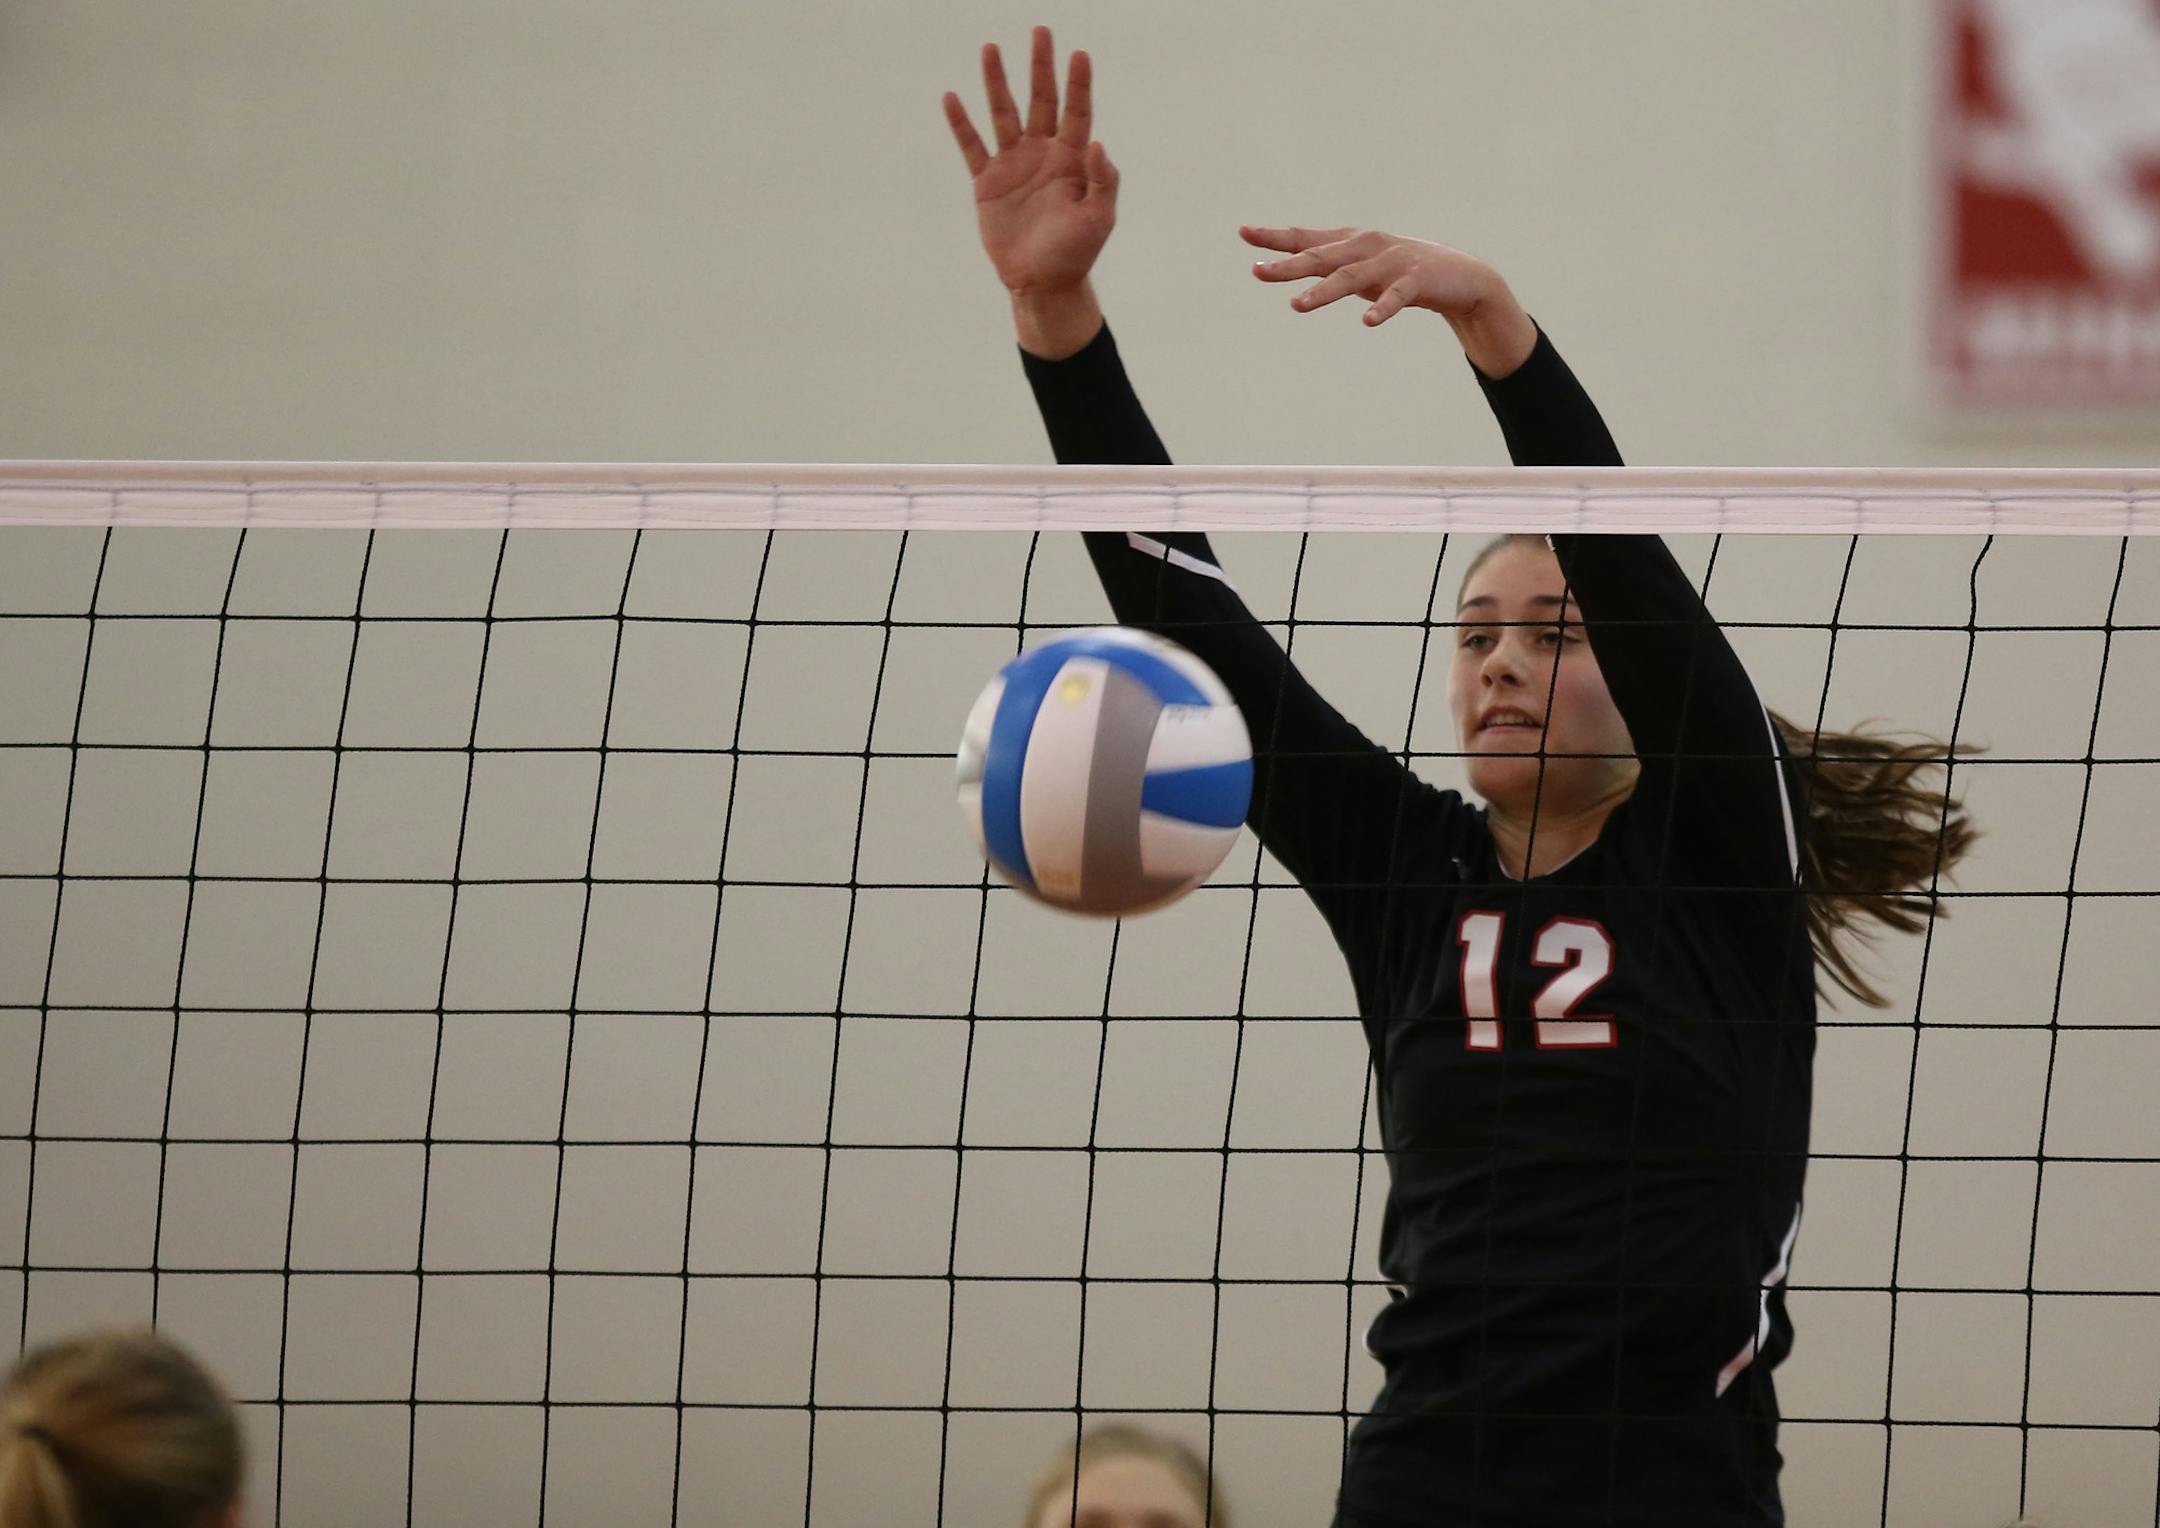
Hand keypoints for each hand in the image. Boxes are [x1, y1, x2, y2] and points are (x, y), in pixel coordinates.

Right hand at [944, 27, 1117, 300]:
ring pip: (1004, 114)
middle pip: (1041, 100)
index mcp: (1071, 160)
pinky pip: (972, 147)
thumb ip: (1102, 182)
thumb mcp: (1099, 219)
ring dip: (997, 82)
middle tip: (1041, 32)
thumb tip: (1098, 144)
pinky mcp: (988, 183)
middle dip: (1041, 67)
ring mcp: (1013, 165)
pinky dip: (962, 124)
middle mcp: (1042, 154)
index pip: (1076, 112)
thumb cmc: (1076, 252)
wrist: (1042, 283)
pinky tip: (952, 97)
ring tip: (991, 49)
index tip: (1078, 54)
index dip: (1078, 84)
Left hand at [1242, 225, 1538, 374]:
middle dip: (1289, 265)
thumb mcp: (1360, 267)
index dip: (1275, 237)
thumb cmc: (1401, 272)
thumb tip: (1287, 263)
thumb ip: (1328, 265)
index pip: (1307, 238)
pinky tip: (1367, 322)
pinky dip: (1382, 307)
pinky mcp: (1417, 280)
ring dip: (1323, 291)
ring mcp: (1392, 261)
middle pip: (1321, 256)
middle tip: (1258, 273)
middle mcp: (1367, 246)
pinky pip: (1396, 296)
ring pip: (1351, 277)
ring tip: (1296, 306)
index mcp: (1351, 242)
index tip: (1244, 233)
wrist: (1462, 278)